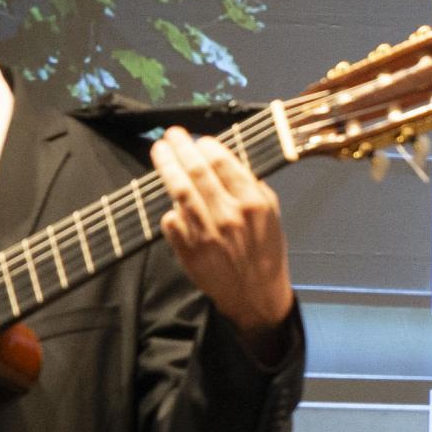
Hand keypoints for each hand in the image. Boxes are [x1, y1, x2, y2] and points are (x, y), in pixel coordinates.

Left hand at [154, 131, 294, 341]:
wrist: (257, 296)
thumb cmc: (266, 253)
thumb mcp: (271, 215)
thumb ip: (251, 187)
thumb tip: (225, 162)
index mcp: (252, 203)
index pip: (222, 162)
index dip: (205, 145)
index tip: (198, 140)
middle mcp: (228, 215)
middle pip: (196, 171)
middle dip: (180, 147)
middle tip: (170, 135)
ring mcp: (206, 233)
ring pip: (179, 191)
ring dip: (166, 167)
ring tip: (159, 151)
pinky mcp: (189, 251)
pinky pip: (171, 221)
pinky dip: (170, 209)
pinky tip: (171, 202)